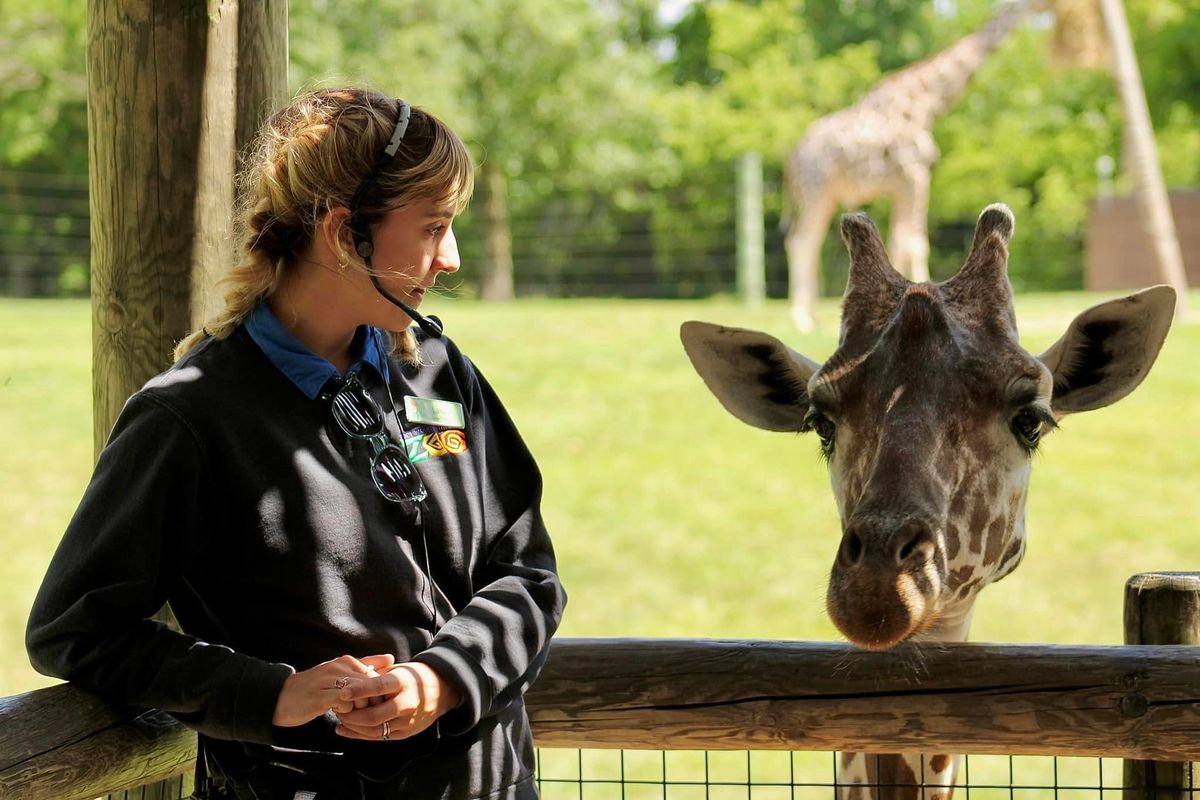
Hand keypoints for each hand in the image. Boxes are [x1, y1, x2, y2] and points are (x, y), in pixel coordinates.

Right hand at [271, 653, 395, 727]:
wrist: (281, 698)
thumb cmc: (315, 689)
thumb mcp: (339, 674)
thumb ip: (365, 665)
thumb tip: (391, 658)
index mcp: (345, 661)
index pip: (375, 675)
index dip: (377, 693)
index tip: (373, 704)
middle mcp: (338, 666)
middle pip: (369, 684)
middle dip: (371, 701)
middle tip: (363, 712)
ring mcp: (328, 680)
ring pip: (359, 693)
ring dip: (359, 708)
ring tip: (350, 714)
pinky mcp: (319, 696)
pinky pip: (344, 703)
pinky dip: (347, 712)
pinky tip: (340, 716)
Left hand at [334, 661, 461, 740]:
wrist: (441, 690)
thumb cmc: (412, 676)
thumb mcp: (397, 669)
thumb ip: (375, 676)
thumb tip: (350, 679)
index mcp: (403, 682)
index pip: (378, 687)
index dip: (359, 690)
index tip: (342, 691)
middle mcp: (406, 703)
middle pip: (374, 716)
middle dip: (351, 715)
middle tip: (336, 708)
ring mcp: (407, 720)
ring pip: (374, 730)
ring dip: (354, 726)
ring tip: (340, 719)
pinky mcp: (405, 732)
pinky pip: (379, 737)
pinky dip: (360, 735)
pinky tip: (346, 730)